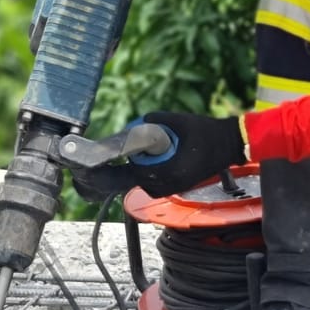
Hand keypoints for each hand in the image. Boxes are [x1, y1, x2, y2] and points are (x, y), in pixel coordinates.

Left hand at [73, 111, 246, 201]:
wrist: (229, 145)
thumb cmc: (204, 133)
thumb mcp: (171, 120)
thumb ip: (145, 125)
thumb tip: (128, 130)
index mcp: (160, 173)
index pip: (118, 177)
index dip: (96, 172)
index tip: (80, 167)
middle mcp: (160, 186)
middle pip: (123, 179)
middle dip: (112, 166)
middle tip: (94, 156)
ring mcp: (166, 189)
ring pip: (135, 179)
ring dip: (131, 165)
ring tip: (148, 147)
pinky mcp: (170, 187)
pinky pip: (147, 179)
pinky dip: (143, 168)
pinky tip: (156, 154)